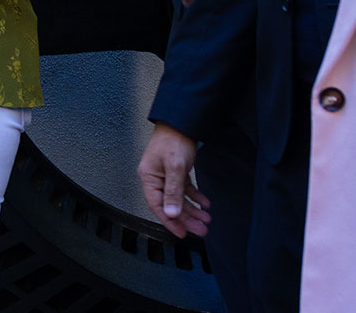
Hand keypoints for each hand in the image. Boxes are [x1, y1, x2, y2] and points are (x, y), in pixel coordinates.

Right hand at [138, 122, 210, 237]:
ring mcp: (166, 175)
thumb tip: (171, 214)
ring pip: (179, 198)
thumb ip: (173, 192)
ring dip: (193, 209)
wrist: (182, 121)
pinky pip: (184, 189)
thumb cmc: (174, 140)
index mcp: (149, 178)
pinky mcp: (176, 171)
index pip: (157, 206)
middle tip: (202, 230)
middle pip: (170, 204)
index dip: (170, 222)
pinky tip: (205, 203)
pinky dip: (195, 197)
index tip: (183, 234)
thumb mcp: (175, 167)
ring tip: (207, 219)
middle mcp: (156, 178)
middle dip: (187, 218)